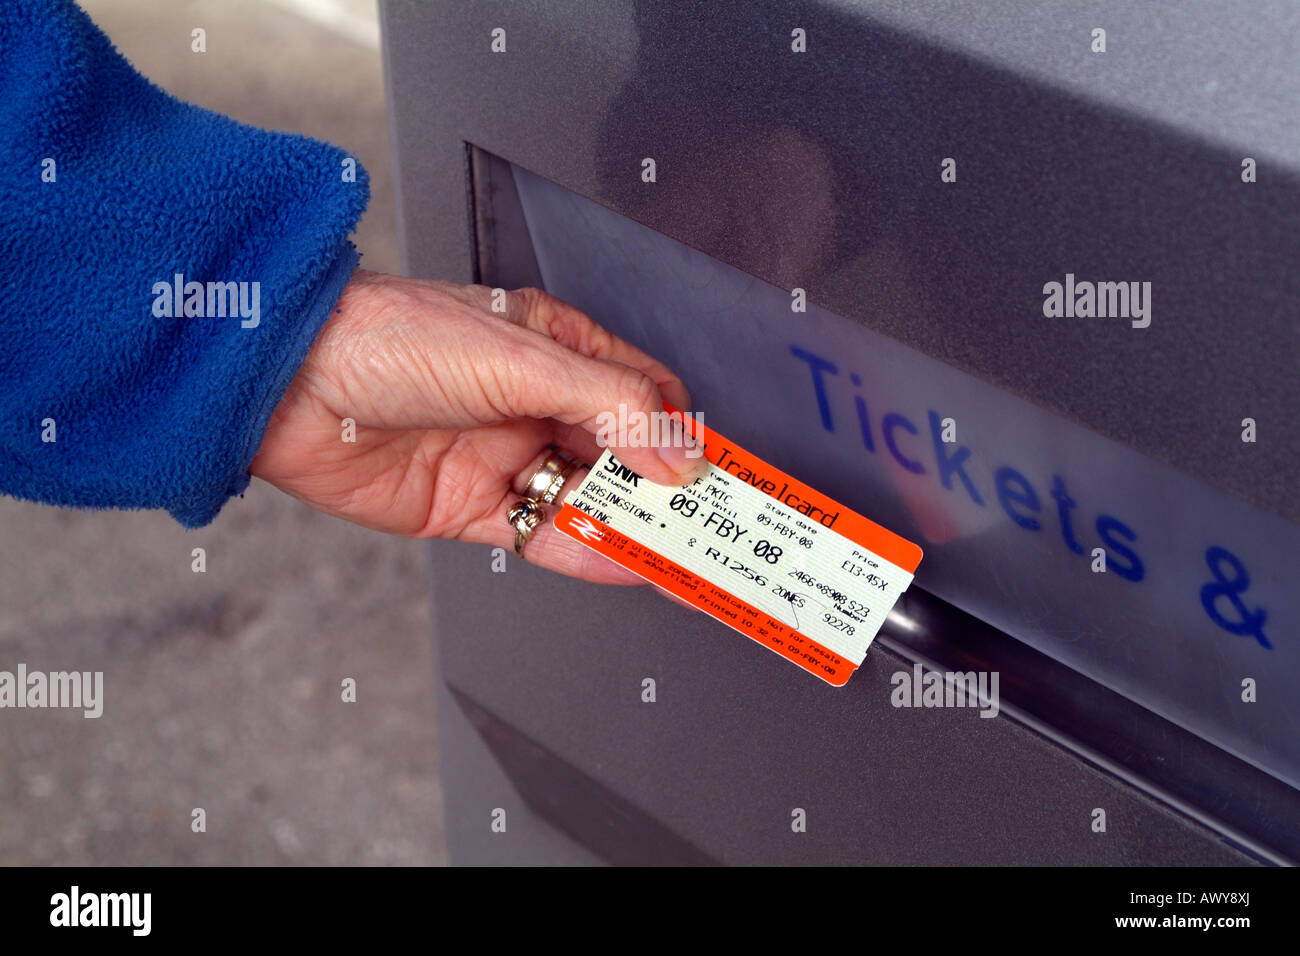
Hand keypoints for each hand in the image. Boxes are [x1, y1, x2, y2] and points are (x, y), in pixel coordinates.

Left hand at [250, 270, 706, 583]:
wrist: (285, 383)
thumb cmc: (388, 338)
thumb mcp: (519, 357)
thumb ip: (608, 404)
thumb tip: (675, 451)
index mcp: (556, 347)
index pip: (644, 395)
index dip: (684, 434)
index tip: (720, 472)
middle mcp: (537, 402)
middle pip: (623, 455)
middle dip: (665, 490)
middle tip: (712, 525)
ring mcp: (508, 456)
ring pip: (589, 500)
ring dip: (632, 527)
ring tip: (681, 553)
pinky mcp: (475, 507)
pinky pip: (545, 536)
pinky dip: (588, 554)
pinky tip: (627, 564)